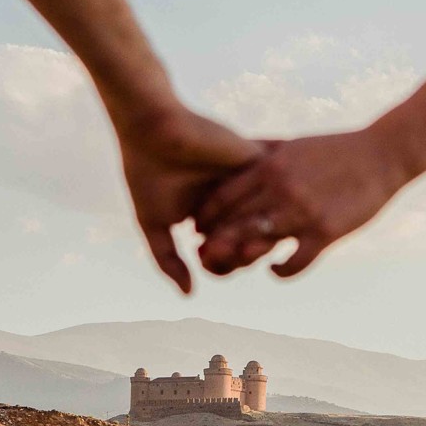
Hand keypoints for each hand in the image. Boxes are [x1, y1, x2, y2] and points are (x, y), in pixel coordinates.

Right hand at [114, 97, 264, 293]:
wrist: (154, 130)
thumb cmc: (148, 175)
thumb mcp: (154, 224)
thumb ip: (169, 261)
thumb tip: (189, 295)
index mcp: (207, 213)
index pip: (226, 248)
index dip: (220, 263)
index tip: (205, 261)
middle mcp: (230, 199)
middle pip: (250, 239)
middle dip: (243, 253)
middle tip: (231, 253)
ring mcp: (245, 181)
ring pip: (267, 219)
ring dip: (261, 235)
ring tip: (252, 239)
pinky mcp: (258, 162)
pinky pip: (278, 192)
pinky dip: (275, 207)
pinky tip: (271, 216)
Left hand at [194, 128, 410, 277]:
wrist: (382, 155)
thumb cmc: (335, 149)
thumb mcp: (293, 143)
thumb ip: (261, 148)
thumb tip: (233, 151)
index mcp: (269, 166)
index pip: (221, 198)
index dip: (205, 218)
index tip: (199, 231)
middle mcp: (280, 190)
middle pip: (233, 225)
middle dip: (216, 244)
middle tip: (210, 257)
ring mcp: (303, 213)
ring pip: (257, 245)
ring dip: (242, 260)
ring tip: (241, 263)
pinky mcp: (326, 232)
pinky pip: (293, 263)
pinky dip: (280, 271)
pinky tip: (276, 268)